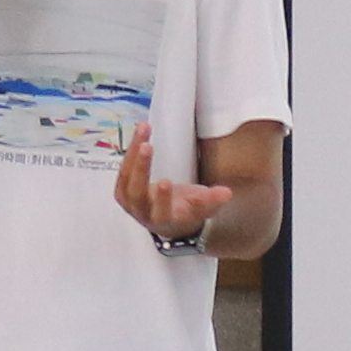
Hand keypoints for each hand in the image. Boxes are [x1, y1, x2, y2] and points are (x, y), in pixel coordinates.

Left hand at [118, 126, 237, 246]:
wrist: (168, 220)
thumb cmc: (186, 212)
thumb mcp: (204, 209)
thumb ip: (213, 200)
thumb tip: (226, 192)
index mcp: (164, 221)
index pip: (161, 213)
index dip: (162, 199)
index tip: (167, 182)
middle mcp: (143, 213)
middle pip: (136, 193)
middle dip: (141, 169)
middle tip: (147, 147)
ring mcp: (130, 202)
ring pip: (126, 177)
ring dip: (133, 152)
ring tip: (144, 129)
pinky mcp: (123, 189)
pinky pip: (124, 167)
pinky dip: (131, 148)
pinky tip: (140, 132)